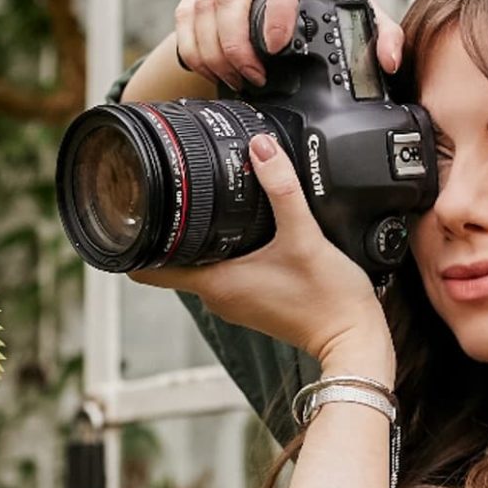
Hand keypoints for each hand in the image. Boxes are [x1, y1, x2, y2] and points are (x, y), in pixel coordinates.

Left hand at [126, 131, 395, 376]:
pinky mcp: (255, 302)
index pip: (147, 269)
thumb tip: (261, 148)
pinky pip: (225, 273)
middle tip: (172, 191)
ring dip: (199, 240)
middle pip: (172, 261)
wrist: (355, 340)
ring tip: (207, 204)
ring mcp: (236, 302)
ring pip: (200, 265)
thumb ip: (282, 189)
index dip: (134, 240)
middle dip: (169, 229)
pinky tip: (244, 231)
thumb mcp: (305, 236)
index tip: (132, 211)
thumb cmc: (329, 299)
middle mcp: (218, 297)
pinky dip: (224, 251)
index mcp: (216, 283)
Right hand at [172, 0, 404, 91]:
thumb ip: (382, 35)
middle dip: (237, 43)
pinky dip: (195, 48)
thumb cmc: (322, 5)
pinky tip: (211, 69)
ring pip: (204, 6)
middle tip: (252, 77)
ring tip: (236, 79)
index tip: (277, 46)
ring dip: (215, 51)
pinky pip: (186, 15)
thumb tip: (390, 61)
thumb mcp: (354, 16)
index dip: (278, 6)